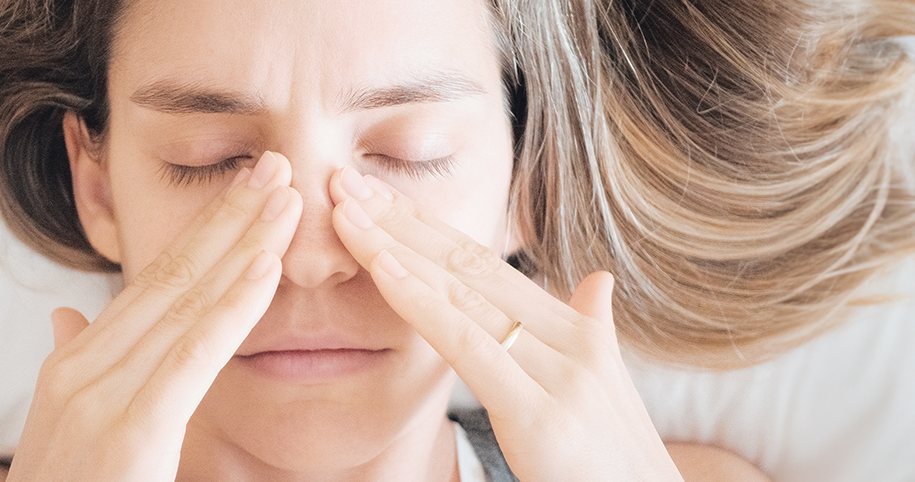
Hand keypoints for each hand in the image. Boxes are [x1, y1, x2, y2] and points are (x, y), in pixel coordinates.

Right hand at [7, 152, 302, 481]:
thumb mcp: (64, 429)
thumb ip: (76, 365)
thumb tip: (70, 314)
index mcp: (76, 362)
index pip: (152, 284)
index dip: (205, 234)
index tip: (249, 194)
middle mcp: (83, 365)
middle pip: (170, 276)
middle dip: (229, 219)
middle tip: (279, 167)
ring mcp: (99, 393)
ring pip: (184, 302)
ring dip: (242, 244)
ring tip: (288, 197)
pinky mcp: (129, 430)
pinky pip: (191, 355)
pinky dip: (232, 307)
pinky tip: (266, 268)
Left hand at [329, 166, 682, 480]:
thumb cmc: (614, 461)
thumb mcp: (604, 388)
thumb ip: (591, 329)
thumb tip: (596, 281)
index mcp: (577, 331)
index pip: (486, 264)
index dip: (429, 227)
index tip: (378, 196)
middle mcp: (571, 339)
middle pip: (467, 265)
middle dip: (400, 221)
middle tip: (343, 181)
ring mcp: (559, 373)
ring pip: (460, 292)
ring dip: (393, 247)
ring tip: (344, 211)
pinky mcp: (541, 414)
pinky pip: (467, 344)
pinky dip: (420, 302)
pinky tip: (380, 268)